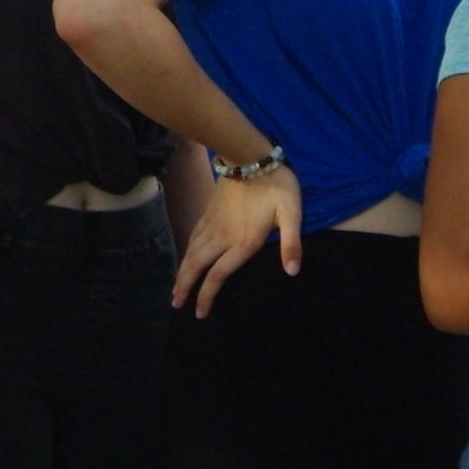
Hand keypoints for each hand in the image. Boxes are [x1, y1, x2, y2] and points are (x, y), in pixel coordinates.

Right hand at [172, 164, 300, 317]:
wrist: (251, 156)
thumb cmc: (276, 186)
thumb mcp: (291, 213)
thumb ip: (291, 243)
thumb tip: (293, 271)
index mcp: (242, 242)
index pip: (218, 275)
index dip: (207, 295)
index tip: (200, 312)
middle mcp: (222, 236)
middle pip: (197, 266)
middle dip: (185, 286)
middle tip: (176, 304)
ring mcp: (213, 223)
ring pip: (192, 252)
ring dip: (182, 271)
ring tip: (175, 288)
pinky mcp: (209, 212)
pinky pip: (193, 236)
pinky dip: (186, 251)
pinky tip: (186, 256)